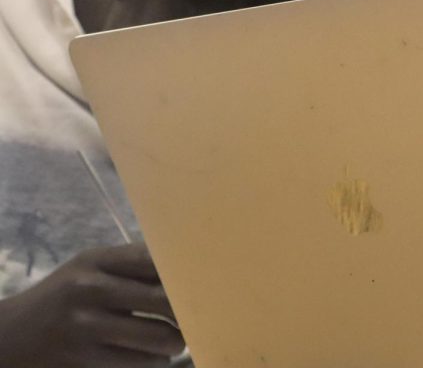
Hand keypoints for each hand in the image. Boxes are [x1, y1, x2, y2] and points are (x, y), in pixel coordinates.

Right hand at [0, 242, 183, 367]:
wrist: (11, 336)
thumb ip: (131, 265)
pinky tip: (152, 356)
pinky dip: (154, 361)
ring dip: (175, 341)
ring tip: (175, 339)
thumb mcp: (88, 269)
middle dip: (187, 311)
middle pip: (163, 299)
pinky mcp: (84, 359)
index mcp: (96, 260)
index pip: (155, 260)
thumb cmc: (64, 295)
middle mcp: (91, 289)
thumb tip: (188, 266)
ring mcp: (86, 326)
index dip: (185, 272)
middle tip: (198, 315)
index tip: (206, 280)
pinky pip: (139, 363)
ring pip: (158, 337)